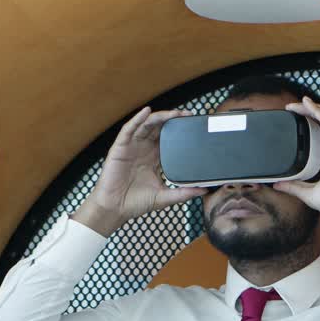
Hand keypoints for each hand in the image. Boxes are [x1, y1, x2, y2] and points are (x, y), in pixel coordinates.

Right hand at [73, 107, 207, 235]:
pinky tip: (146, 111)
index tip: (193, 125)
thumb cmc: (135, 203)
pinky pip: (129, 129)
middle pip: (160, 128)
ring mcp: (132, 147)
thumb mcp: (164, 197)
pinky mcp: (120, 147)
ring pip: (147, 125)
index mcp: (154, 158)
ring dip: (159, 117)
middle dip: (172, 119)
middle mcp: (144, 149)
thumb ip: (183, 193)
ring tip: (173, 113)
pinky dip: (137, 119)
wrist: (115, 209)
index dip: (180, 130)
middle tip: (187, 114)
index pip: (169, 139)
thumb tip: (203, 190)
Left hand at [273, 97, 319, 232]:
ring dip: (313, 107)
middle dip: (312, 110)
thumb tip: (278, 185)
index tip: (299, 116)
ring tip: (296, 104)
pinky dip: (317, 111)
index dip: (316, 119)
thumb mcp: (309, 192)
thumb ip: (294, 187)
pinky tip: (307, 105)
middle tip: (293, 107)